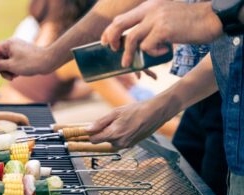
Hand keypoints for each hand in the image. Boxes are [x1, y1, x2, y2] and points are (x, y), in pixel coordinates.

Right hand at [0, 38, 54, 82]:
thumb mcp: (11, 66)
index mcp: (7, 44)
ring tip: (12, 78)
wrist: (48, 62)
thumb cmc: (30, 62)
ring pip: (4, 63)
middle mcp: (11, 46)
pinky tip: (17, 75)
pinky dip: (12, 71)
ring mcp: (16, 51)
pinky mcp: (21, 57)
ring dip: (6, 72)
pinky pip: (11, 64)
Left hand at [87, 99, 176, 148]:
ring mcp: (126, 145)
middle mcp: (119, 143)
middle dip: (103, 131)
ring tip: (122, 122)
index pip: (94, 140)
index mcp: (113, 135)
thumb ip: (100, 123)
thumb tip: (87, 130)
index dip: (91, 133)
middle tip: (113, 120)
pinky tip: (127, 126)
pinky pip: (119, 141)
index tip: (91, 127)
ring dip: (112, 133)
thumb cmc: (136, 110)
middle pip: (102, 140)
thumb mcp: (115, 112)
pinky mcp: (131, 145)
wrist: (155, 113)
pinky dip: (119, 135)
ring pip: (111, 141)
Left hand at [100, 0, 222, 66]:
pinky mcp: (163, 30)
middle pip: (119, 25)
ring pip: (131, 39)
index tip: (104, 41)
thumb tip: (138, 42)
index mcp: (149, 6)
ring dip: (128, 55)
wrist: (213, 19)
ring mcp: (156, 19)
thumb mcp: (167, 17)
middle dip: (110, 39)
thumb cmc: (191, 22)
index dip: (110, 31)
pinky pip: (147, 47)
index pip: (121, 18)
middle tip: (111, 51)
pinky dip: (152, 53)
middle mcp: (150, 10)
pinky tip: (164, 51)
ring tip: (130, 64)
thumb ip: (151, 24)